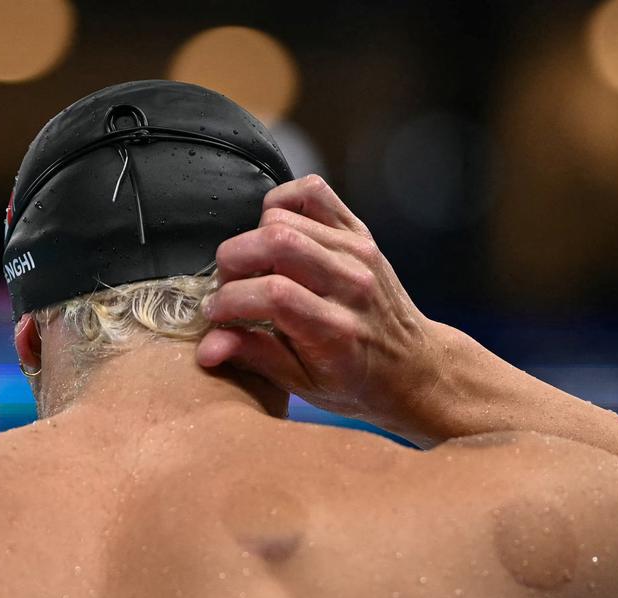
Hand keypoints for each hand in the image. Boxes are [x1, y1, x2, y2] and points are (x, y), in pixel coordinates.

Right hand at [197, 175, 450, 436]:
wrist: (412, 367)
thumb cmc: (354, 382)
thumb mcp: (302, 385)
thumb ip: (254, 357)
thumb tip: (206, 348)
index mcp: (337, 330)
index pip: (274, 294)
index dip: (230, 300)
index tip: (214, 314)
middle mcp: (352, 284)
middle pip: (277, 242)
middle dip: (233, 261)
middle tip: (228, 287)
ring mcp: (358, 252)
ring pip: (285, 216)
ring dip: (252, 239)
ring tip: (252, 269)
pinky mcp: (360, 233)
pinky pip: (312, 192)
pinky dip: (282, 203)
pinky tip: (275, 235)